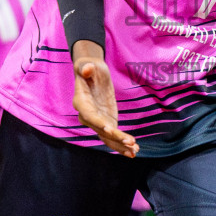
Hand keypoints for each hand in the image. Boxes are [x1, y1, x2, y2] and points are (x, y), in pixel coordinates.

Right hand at [71, 43, 136, 157]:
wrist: (92, 72)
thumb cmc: (89, 67)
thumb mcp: (87, 65)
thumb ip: (86, 67)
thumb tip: (87, 68)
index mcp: (81, 102)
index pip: (89, 115)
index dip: (98, 123)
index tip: (109, 129)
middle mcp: (87, 116)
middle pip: (100, 129)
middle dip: (115, 137)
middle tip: (130, 142)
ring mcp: (97, 121)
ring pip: (107, 137)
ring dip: (120, 145)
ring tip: (134, 151)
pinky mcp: (106, 122)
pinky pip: (113, 136)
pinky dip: (122, 144)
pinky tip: (134, 150)